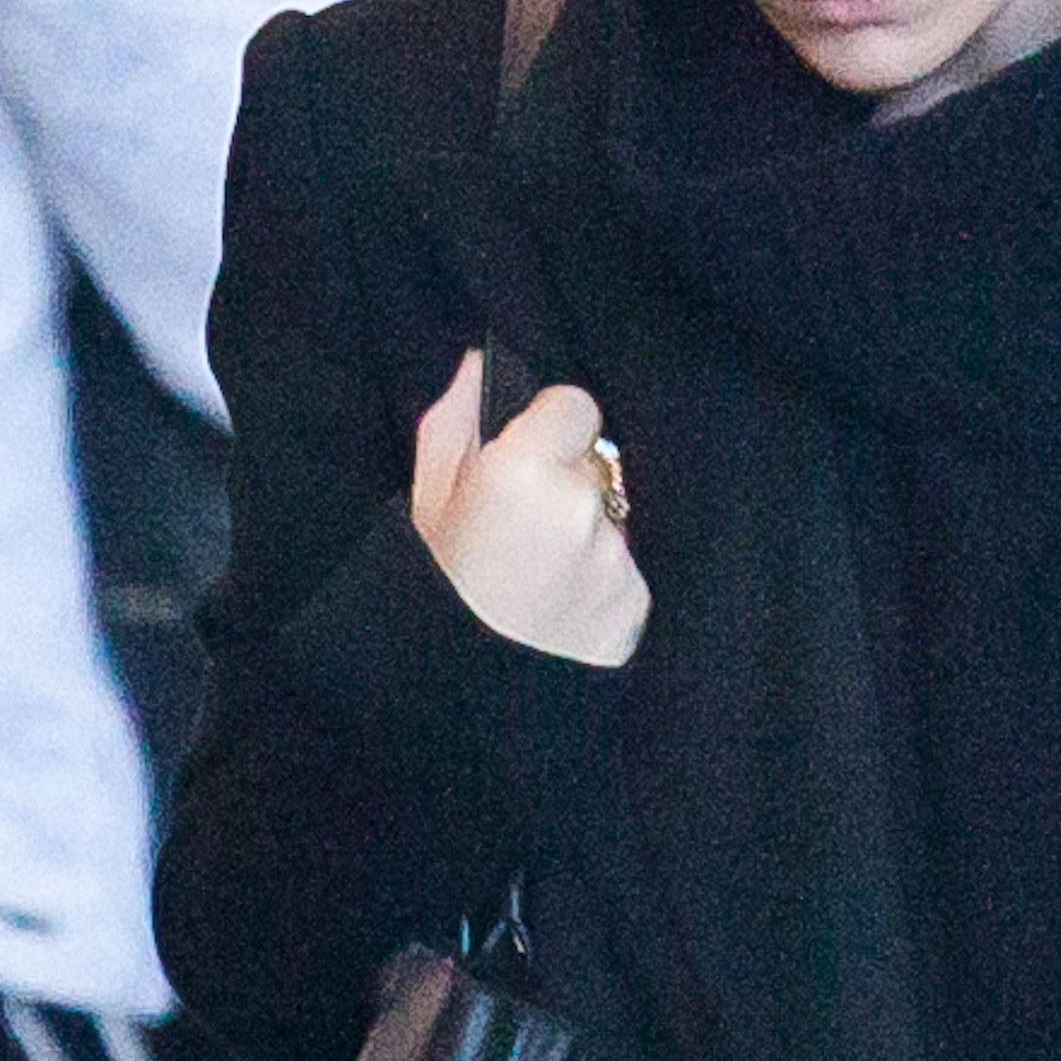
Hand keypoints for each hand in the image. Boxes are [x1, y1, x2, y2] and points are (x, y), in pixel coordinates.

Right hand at [411, 347, 649, 666]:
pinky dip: (603, 582)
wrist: (463, 697)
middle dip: (568, 485)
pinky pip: (627, 569)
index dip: (551, 431)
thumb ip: (455, 423)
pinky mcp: (636, 602)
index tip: (528, 460)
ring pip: (612, 518)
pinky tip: (563, 608)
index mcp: (522, 470)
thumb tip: (480, 363)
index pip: (576, 405)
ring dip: (587, 534)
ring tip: (541, 577)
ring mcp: (614, 558)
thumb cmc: (433, 592)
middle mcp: (580, 507)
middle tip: (524, 532)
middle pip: (595, 464)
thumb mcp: (424, 502)